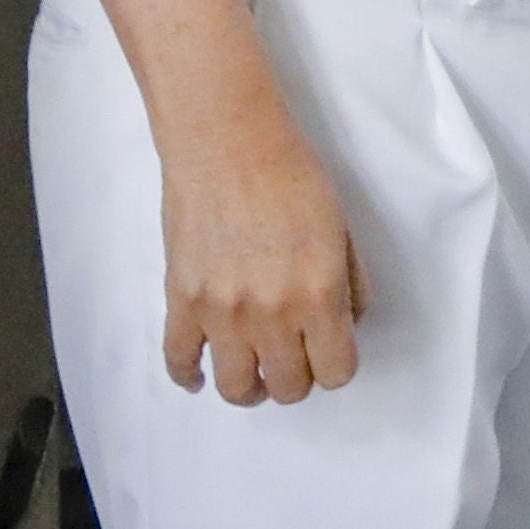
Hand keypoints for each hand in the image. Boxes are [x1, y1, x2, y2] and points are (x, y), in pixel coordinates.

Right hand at [152, 77, 366, 405]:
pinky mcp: (182, 300)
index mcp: (320, 294)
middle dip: (296, 378)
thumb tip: (345, 323)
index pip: (336, 372)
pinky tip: (199, 373)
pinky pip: (179, 361)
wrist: (227, 139)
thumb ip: (350, 284)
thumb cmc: (289, 172)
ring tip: (252, 372)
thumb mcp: (342, 228)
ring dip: (249, 387)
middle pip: (289, 388)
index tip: (327, 351)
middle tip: (292, 356)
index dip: (335, 366)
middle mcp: (272, 313)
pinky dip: (189, 376)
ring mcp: (222, 312)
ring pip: (236, 389)